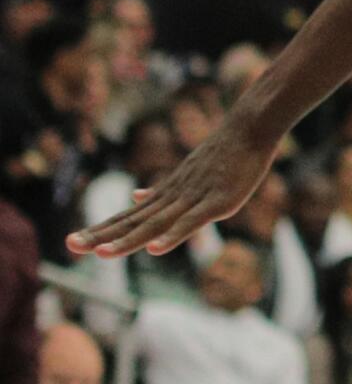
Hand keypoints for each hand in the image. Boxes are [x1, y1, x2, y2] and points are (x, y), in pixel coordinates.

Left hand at [67, 109, 275, 257]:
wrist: (248, 128)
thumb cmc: (222, 152)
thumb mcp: (187, 173)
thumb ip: (162, 190)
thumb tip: (135, 195)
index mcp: (165, 195)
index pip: (126, 217)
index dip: (101, 230)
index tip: (73, 242)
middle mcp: (173, 198)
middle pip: (133, 221)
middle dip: (102, 235)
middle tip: (70, 246)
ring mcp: (193, 199)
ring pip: (155, 224)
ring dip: (127, 240)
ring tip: (101, 255)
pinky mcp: (216, 202)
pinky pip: (190, 222)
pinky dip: (171, 236)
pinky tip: (154, 249)